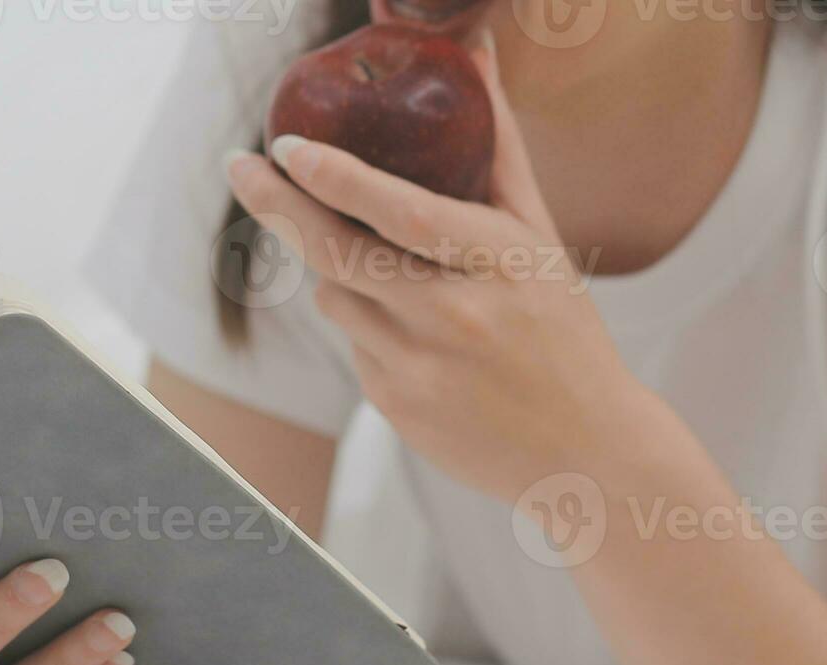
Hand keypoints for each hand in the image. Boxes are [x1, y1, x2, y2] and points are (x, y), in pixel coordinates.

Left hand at [225, 39, 637, 501]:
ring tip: (389, 269)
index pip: (405, 215)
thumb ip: (498, 148)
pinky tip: (416, 335)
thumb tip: (474, 51)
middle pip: (340, 256)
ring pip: (336, 298)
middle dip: (279, 205)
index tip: (288, 146)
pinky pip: (352, 344)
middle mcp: (454, 318)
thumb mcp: (541, 238)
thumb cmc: (562, 330)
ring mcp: (419, 370)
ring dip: (339, 270)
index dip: (339, 179)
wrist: (585, 451)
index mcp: (499, 266)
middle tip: (240, 166)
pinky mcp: (394, 409)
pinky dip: (366, 323)